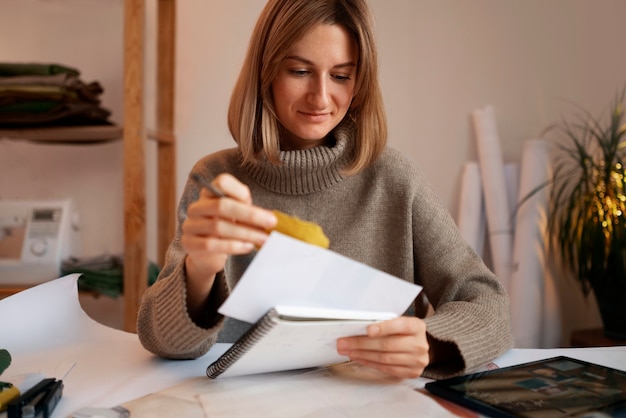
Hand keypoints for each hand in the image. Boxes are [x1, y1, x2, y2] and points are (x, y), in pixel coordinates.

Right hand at [182, 173, 276, 309]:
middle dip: (250, 215)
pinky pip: (212, 245)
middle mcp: (197, 207)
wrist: (206, 254)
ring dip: (246, 233)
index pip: (222, 182)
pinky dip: (233, 246)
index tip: (254, 201)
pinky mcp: (190, 244)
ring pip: (218, 227)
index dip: (239, 190)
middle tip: (270, 223)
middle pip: (222, 205)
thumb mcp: (238, 215)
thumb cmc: (226, 229)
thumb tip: (270, 218)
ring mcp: (191, 225)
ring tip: (263, 239)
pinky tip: (248, 247)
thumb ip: (249, 211)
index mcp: (209, 193)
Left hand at [336, 316, 429, 378]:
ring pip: (384, 358)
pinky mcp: (411, 372)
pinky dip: (370, 363)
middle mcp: (419, 344)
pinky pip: (386, 368)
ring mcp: (416, 360)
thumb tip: (359, 327)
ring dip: (362, 355)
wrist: (420, 346)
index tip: (367, 330)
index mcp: (416, 326)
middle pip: (387, 345)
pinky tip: (359, 358)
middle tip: (344, 342)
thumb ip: (384, 323)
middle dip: (362, 343)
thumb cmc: (405, 332)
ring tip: (348, 351)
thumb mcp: (400, 322)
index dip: (383, 328)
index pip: (399, 326)